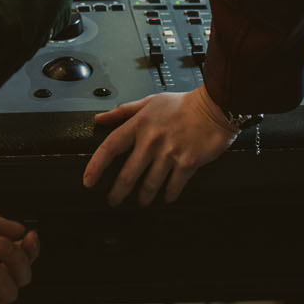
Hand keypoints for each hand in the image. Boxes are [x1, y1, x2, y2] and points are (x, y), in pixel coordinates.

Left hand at [82, 86, 238, 205]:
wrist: (214, 107)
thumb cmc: (182, 105)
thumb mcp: (149, 102)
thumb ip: (123, 111)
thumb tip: (100, 119)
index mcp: (139, 124)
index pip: (110, 147)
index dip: (96, 166)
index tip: (89, 181)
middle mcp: (151, 140)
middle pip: (127, 174)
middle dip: (118, 192)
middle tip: (113, 200)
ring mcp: (169, 153)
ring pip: (149, 184)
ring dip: (143, 197)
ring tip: (141, 202)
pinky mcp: (187, 163)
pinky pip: (173, 186)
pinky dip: (168, 195)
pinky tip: (166, 198)